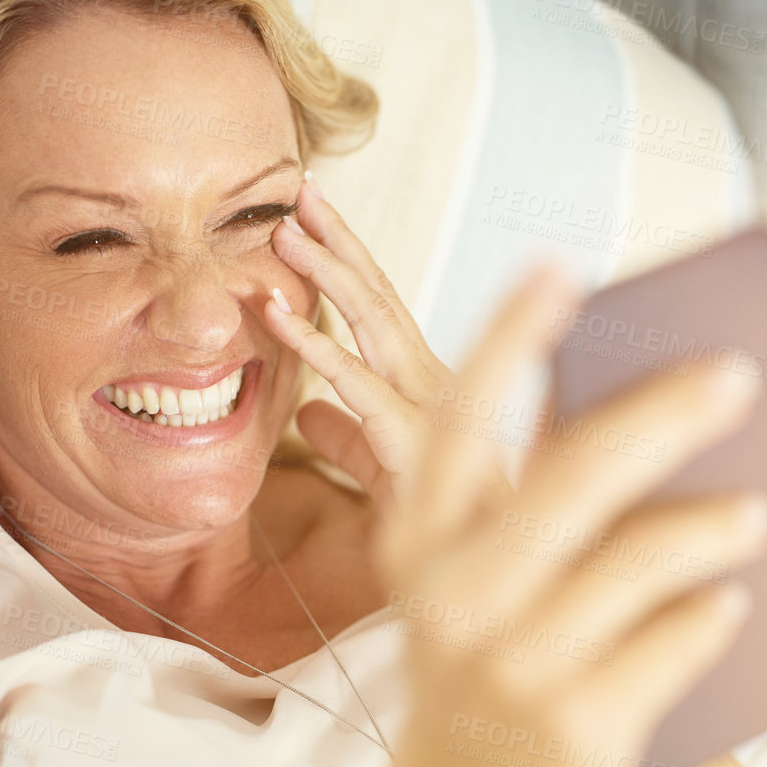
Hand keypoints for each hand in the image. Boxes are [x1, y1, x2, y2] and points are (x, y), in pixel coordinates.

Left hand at [263, 176, 457, 514]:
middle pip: (381, 296)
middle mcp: (432, 382)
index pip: (385, 307)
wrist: (492, 576)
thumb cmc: (446, 527)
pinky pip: (355, 383)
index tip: (313, 214)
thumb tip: (305, 414)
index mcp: (426, 384)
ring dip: (325, 270)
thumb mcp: (378, 473)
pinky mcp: (413, 438)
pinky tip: (275, 314)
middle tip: (300, 190)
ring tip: (282, 231)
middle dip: (340, 239)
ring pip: (372, 322)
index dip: (349, 258)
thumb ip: (345, 440)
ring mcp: (428, 404)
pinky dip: (312, 343)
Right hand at [376, 266, 766, 766]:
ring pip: (636, 561)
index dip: (506, 340)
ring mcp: (513, 665)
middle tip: (735, 375)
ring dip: (709, 526)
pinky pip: (671, 645)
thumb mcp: (469, 580)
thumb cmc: (480, 663)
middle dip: (660, 414)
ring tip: (756, 508)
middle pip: (570, 479)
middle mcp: (456, 598)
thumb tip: (638, 405)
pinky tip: (728, 602)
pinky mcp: (575, 726)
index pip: (456, 421)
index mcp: (420, 543)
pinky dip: (710, 617)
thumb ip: (525, 502)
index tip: (560, 272)